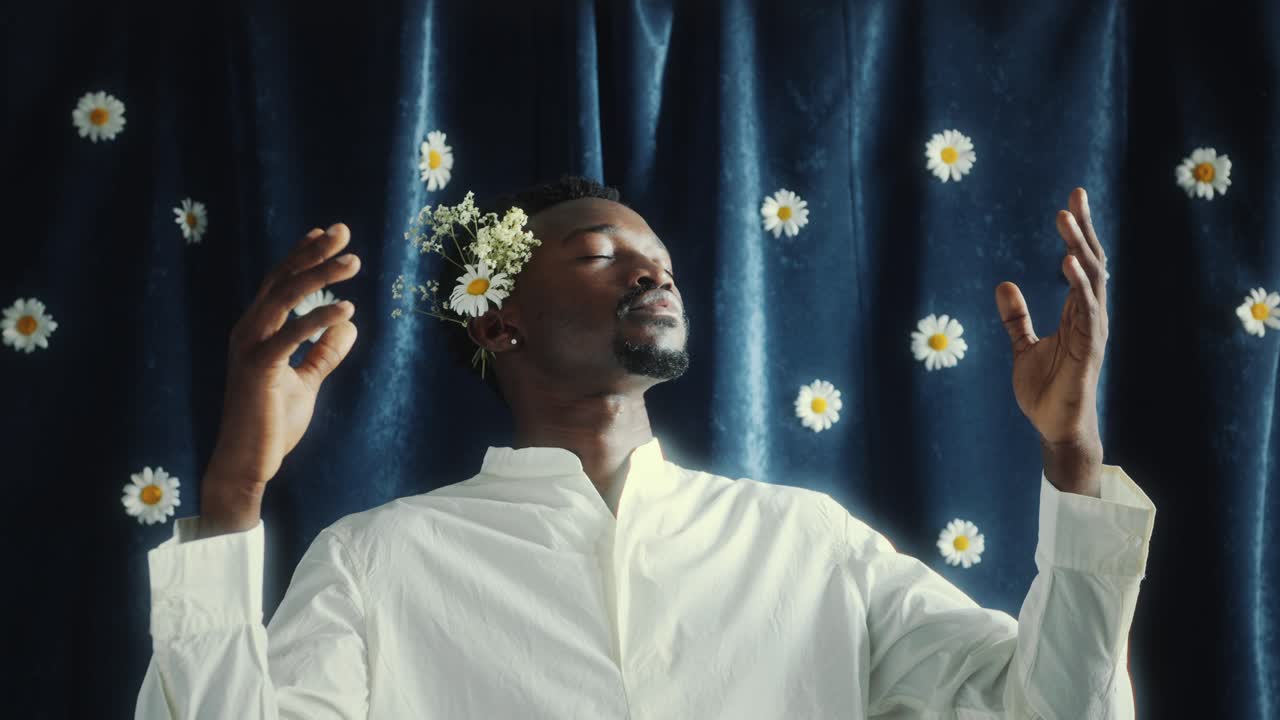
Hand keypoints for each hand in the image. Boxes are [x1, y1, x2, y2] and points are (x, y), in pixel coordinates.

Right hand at [202, 223, 360, 529]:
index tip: (327, 232)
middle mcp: (248, 331)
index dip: (302, 255)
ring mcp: (250, 348)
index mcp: (257, 331)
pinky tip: (345, 310)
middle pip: (281, 279)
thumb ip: (324, 353)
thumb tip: (348, 325)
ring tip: (353, 262)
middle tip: (344, 231)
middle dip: (313, 253)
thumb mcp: (306, 382)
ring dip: (319, 276)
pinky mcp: (258, 368)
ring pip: (283, 299)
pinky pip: (289, 336)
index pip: (279, 282)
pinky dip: (317, 320)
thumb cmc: (271, 423)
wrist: (247, 463)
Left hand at [994, 188, 1107, 493]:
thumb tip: (1004, 285)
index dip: (1077, 234)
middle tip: (1075, 194)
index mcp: (1076, 313)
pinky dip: (1079, 285)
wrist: (1054, 427)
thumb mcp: (1023, 346)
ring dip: (1079, 248)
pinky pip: (1086, 311)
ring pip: (1092, 280)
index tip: (1070, 202)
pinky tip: (1068, 263)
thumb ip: (1017, 318)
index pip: (1080, 264)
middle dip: (1083, 228)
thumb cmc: (1045, 390)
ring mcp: (1092, 331)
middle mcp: (1089, 316)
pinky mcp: (1089, 349)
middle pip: (1091, 263)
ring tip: (1066, 219)